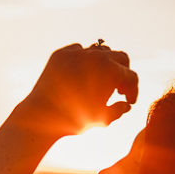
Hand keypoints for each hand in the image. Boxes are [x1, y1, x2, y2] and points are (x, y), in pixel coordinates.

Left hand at [10, 41, 138, 139]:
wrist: (41, 116)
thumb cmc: (74, 122)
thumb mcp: (103, 120)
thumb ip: (119, 110)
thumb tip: (126, 105)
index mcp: (111, 71)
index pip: (131, 76)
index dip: (133, 90)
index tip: (128, 101)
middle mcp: (96, 56)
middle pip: (121, 57)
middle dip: (123, 72)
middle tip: (119, 88)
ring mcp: (77, 52)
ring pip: (101, 51)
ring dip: (106, 64)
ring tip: (101, 80)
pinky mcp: (61, 54)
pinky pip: (79, 51)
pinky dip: (84, 61)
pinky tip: (82, 74)